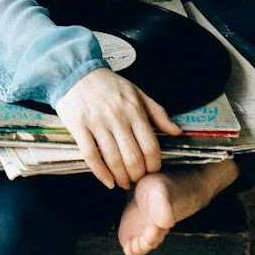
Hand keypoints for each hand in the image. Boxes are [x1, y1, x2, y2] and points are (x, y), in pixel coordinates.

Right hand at [52, 68, 182, 188]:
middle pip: (133, 158)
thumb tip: (178, 133)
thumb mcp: (138, 93)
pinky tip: (108, 181)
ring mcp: (97, 122)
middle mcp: (117, 117)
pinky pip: (91, 156)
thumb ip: (158, 114)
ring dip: (121, 178)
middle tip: (137, 180)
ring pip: (113, 160)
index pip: (150, 146)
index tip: (152, 171)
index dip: (154, 165)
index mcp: (134, 110)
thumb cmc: (109, 85)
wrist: (76, 72)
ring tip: (124, 183)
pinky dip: (100, 173)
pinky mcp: (79, 126)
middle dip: (137, 175)